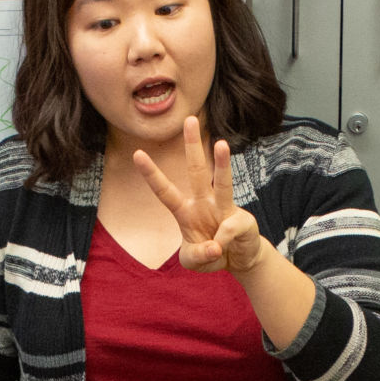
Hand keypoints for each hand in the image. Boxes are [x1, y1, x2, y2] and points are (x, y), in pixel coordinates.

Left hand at [134, 118, 266, 274]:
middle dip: (192, 145)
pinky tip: (221, 251)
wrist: (240, 261)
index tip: (137, 154)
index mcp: (186, 211)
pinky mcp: (242, 220)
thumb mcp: (194, 261)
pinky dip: (222, 244)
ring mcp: (225, 208)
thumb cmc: (211, 254)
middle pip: (197, 170)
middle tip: (189, 119)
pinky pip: (229, 230)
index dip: (152, 174)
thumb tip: (214, 245)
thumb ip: (197, 256)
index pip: (165, 191)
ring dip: (222, 162)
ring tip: (221, 144)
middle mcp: (204, 203)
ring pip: (223, 182)